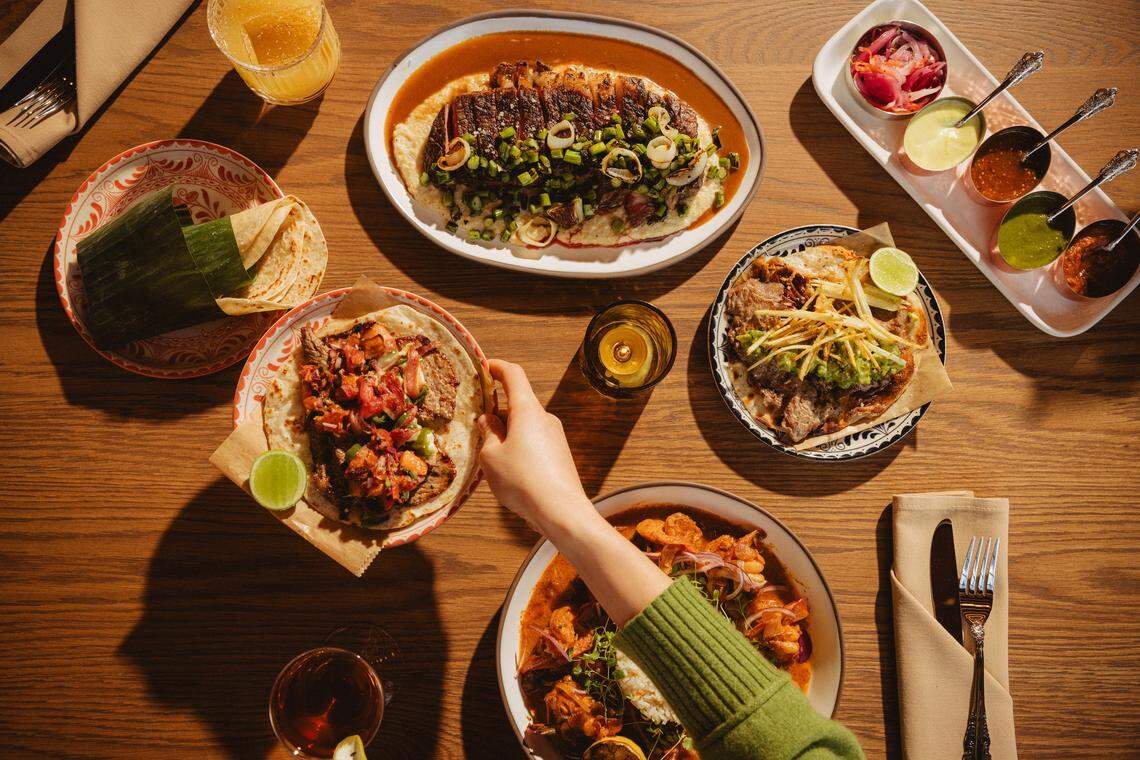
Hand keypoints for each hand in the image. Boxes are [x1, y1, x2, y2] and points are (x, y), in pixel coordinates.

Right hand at [478, 360, 592, 534]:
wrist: (561, 510)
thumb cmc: (523, 480)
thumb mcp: (492, 457)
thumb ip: (488, 433)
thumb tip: (488, 420)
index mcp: (527, 410)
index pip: (513, 375)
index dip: (496, 367)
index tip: (483, 367)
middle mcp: (545, 418)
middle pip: (518, 403)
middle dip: (496, 412)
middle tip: (476, 427)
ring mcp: (555, 436)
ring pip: (525, 425)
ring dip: (506, 433)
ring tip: (490, 458)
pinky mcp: (559, 454)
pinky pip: (534, 442)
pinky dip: (518, 447)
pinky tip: (509, 471)